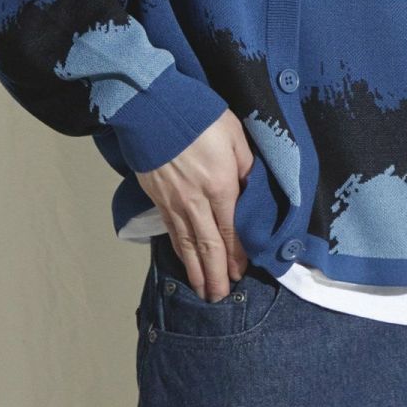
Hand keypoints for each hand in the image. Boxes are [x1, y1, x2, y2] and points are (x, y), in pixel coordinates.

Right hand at [135, 109, 254, 301]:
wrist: (153, 108)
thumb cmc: (198, 116)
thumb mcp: (234, 134)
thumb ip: (246, 164)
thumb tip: (253, 189)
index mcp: (221, 186)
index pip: (231, 232)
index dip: (236, 256)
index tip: (240, 274)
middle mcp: (197, 202)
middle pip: (209, 246)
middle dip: (216, 275)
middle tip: (220, 297)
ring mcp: (175, 202)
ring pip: (188, 245)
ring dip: (197, 271)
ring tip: (203, 292)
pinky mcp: (158, 198)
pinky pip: (172, 232)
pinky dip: (180, 251)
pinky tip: (184, 261)